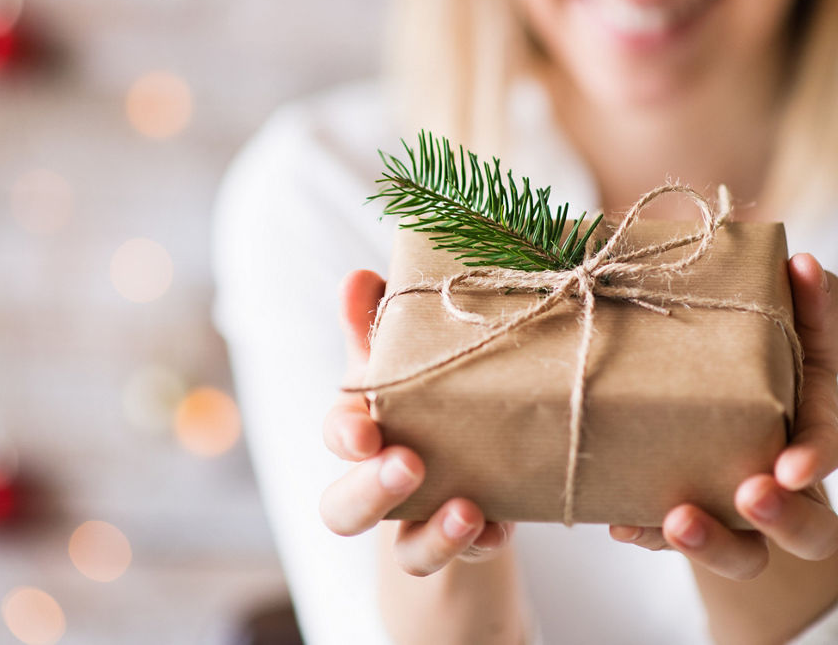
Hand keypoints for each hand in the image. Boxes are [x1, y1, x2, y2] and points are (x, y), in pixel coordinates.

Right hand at [318, 269, 514, 576]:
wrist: (467, 467)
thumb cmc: (428, 396)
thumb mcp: (406, 360)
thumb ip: (379, 323)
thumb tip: (359, 276)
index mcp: (365, 429)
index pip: (337, 433)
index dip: (344, 434)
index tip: (363, 429)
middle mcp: (382, 483)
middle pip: (344, 511)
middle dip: (370, 492)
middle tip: (407, 464)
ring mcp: (424, 521)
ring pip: (407, 552)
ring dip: (432, 536)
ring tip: (465, 510)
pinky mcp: (469, 542)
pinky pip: (470, 560)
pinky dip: (483, 545)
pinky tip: (500, 525)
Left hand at [608, 253, 837, 579]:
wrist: (705, 389)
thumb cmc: (761, 349)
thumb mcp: (796, 321)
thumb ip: (813, 298)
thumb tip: (805, 264)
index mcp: (808, 428)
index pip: (826, 451)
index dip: (815, 459)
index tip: (791, 467)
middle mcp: (780, 480)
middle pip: (811, 533)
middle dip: (784, 518)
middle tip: (749, 495)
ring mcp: (730, 505)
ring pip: (745, 556)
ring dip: (714, 544)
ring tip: (677, 520)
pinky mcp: (677, 513)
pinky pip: (667, 540)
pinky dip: (648, 534)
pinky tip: (621, 522)